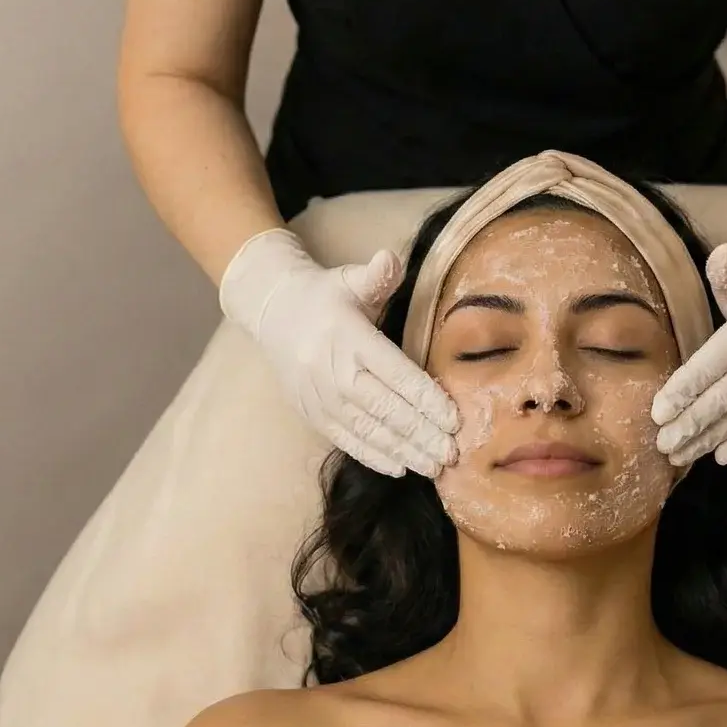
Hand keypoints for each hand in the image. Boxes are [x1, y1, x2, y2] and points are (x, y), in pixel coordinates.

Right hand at [220, 229, 458, 477]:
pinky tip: (400, 467)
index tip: (454, 418)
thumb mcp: (349, 279)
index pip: (395, 374)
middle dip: (421, 434)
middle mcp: (333, 372)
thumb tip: (389, 259)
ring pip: (368, 431)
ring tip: (434, 466)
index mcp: (349, 338)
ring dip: (403, 451)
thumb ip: (376, 275)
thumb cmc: (325, 295)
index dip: (425, 399)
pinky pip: (346, 440)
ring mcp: (320, 397)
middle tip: (453, 453)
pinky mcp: (312, 413)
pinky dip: (373, 456)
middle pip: (385, 410)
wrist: (272, 313)